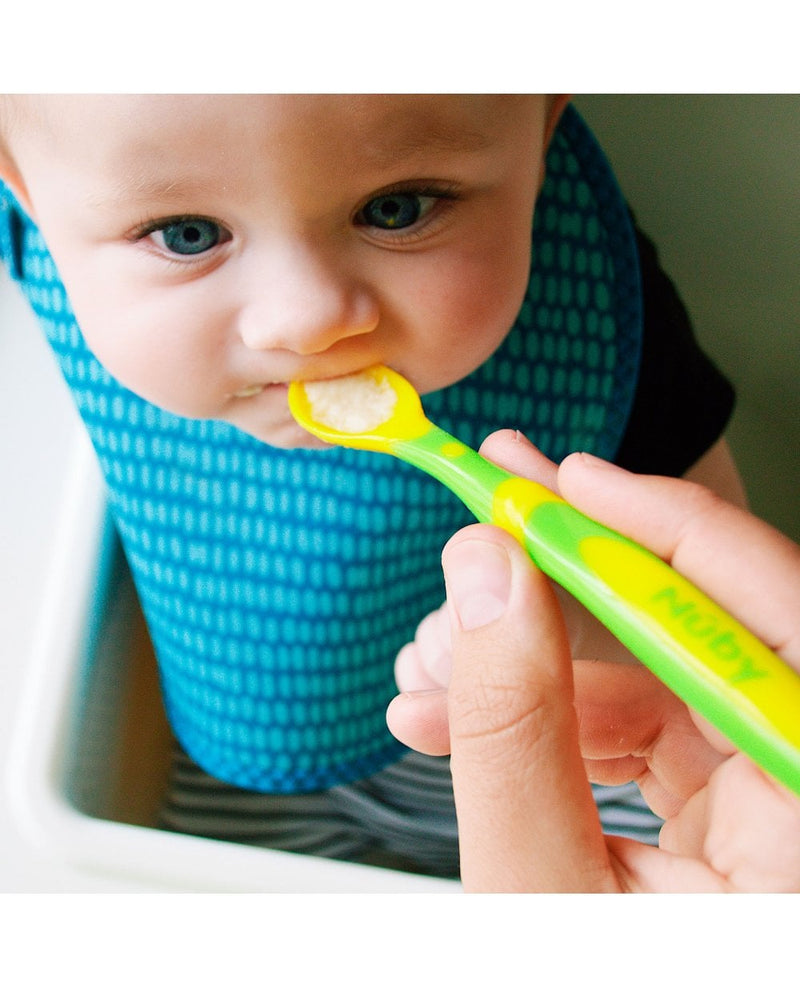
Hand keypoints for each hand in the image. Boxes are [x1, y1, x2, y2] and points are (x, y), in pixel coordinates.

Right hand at [387, 431, 799, 890]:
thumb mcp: (542, 900)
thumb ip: (514, 734)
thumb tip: (487, 581)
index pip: (770, 616)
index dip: (659, 527)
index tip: (558, 481)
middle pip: (699, 635)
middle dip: (562, 588)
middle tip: (475, 541)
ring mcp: (777, 807)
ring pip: (654, 680)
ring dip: (531, 665)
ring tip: (429, 677)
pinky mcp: (731, 816)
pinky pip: (640, 730)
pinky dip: (547, 716)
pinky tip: (462, 720)